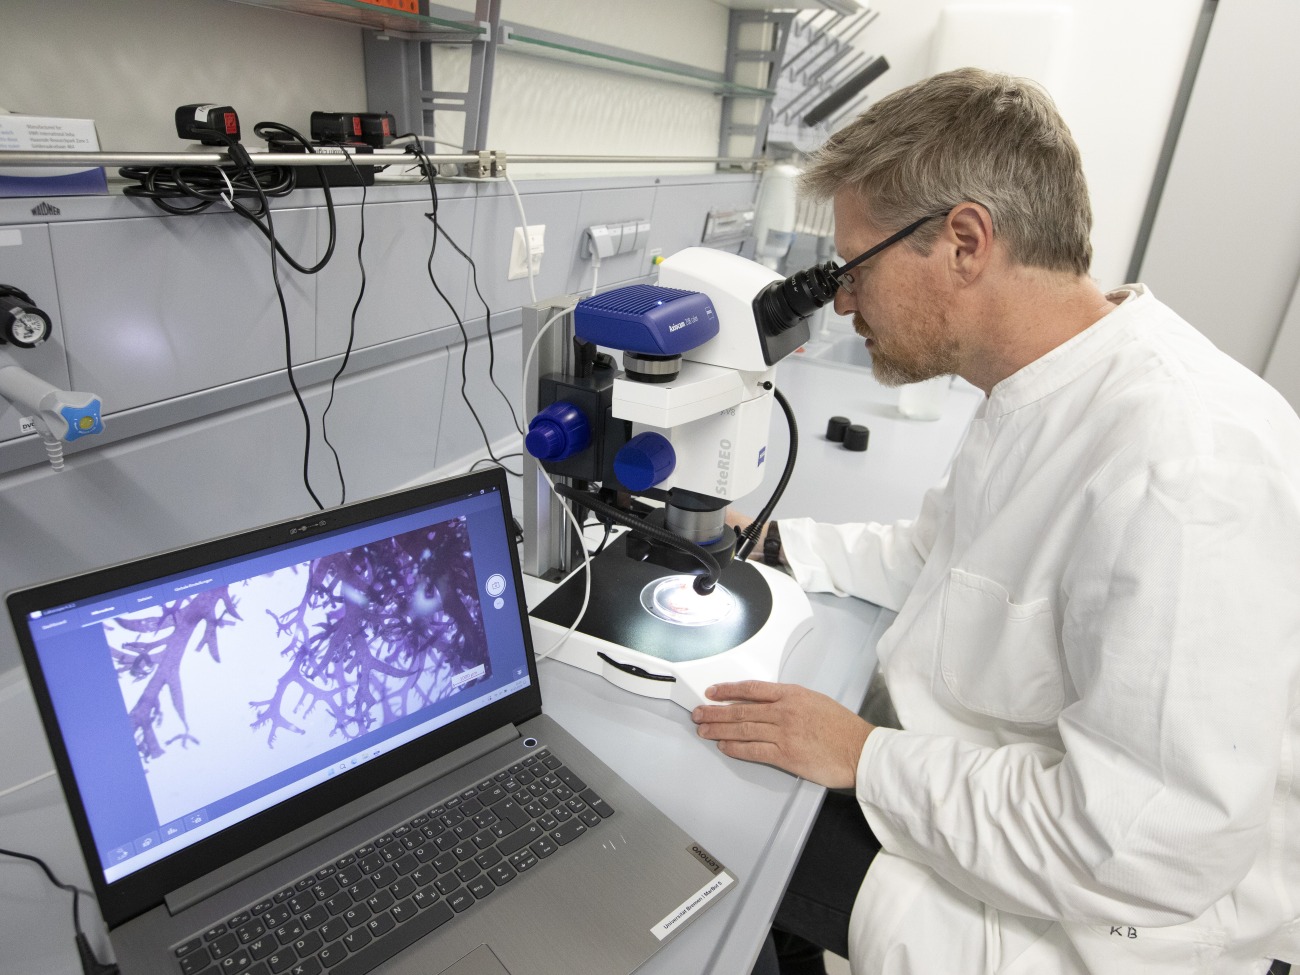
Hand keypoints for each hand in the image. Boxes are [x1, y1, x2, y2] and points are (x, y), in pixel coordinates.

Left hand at [691, 681, 875, 788]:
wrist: (859, 750)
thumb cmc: (843, 728)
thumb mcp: (816, 702)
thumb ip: (791, 702)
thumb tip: (769, 706)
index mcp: (791, 695)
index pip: (751, 689)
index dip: (727, 690)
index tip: (712, 692)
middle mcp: (784, 711)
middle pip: (740, 710)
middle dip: (715, 711)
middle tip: (698, 713)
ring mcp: (783, 733)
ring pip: (742, 729)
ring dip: (719, 729)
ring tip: (703, 729)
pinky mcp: (785, 755)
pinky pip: (753, 750)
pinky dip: (735, 748)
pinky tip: (723, 746)